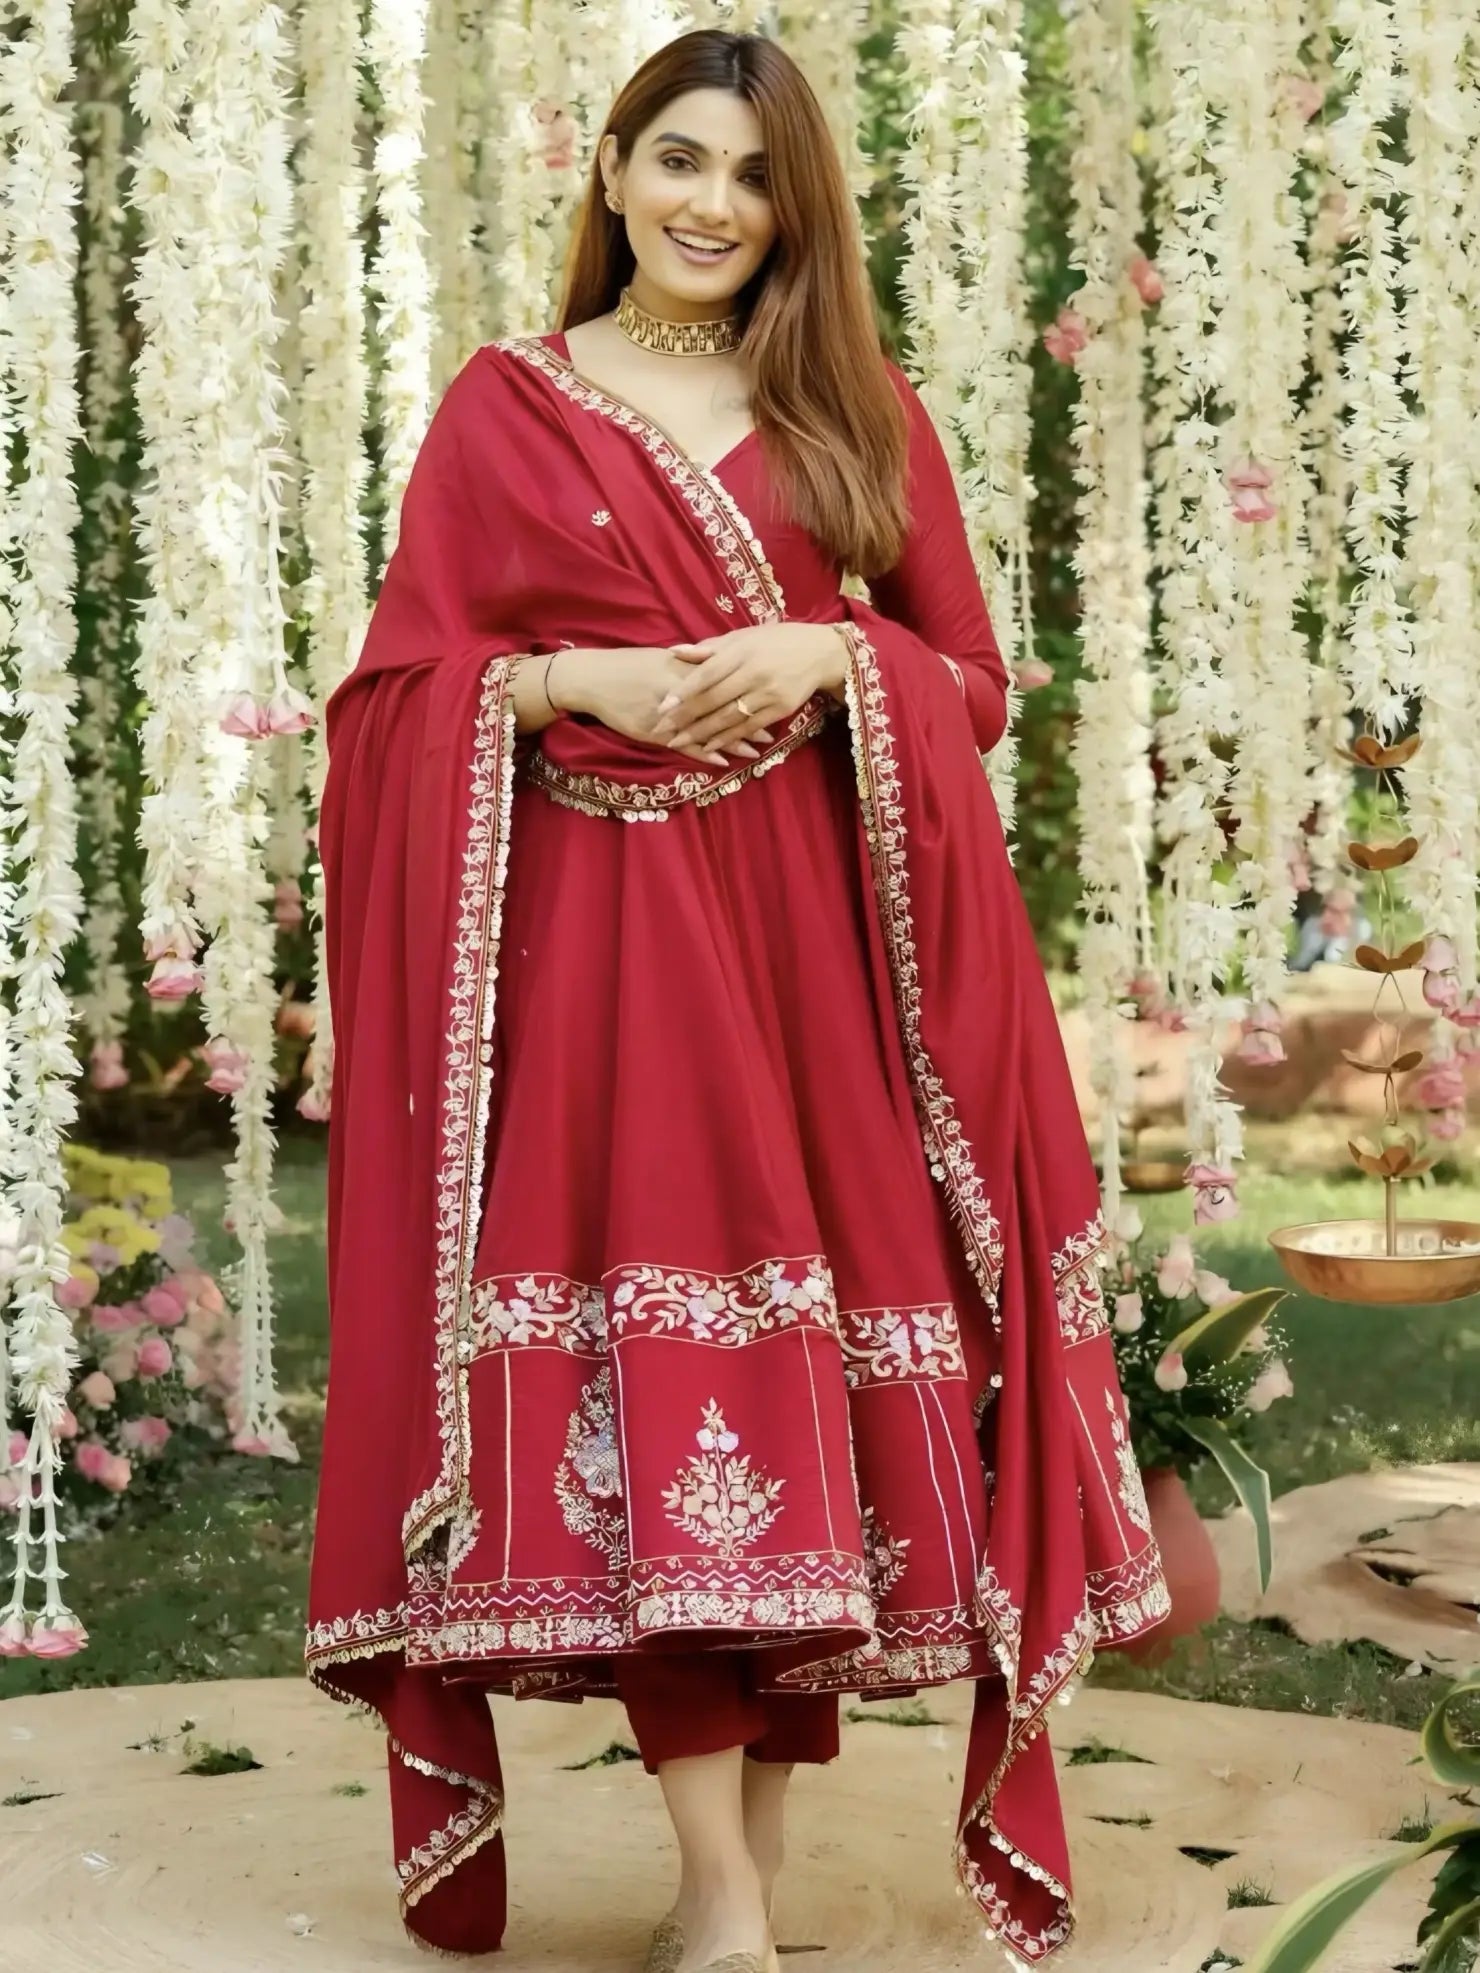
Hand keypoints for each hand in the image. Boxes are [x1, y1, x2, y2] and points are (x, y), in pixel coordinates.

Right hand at [553, 646, 770, 766]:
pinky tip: (722, 761)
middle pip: (721, 705)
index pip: (723, 680)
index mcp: (683, 669)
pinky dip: (703, 753)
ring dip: (732, 739)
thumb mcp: (662, 659)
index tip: (769, 695)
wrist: (593, 678)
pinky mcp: (654, 731)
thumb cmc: (628, 666)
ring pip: (707, 727)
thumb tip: (716, 662)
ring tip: (757, 749)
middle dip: (747, 717)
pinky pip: (683, 745)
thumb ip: (689, 663)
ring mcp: (668, 713)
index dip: (747, 690)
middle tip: (773, 727)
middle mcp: (680, 690)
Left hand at [652, 622, 850, 754]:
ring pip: (729, 717)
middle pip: (714, 699)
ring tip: (678, 742)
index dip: (684, 691)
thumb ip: (710, 648)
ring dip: (702, 733)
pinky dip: (728, 739)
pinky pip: (748, 727)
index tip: (662, 706)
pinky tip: (709, 747)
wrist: (820, 652)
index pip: (708, 674)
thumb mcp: (744, 636)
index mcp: (743, 651)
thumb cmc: (776, 640)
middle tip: (661, 730)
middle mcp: (754, 673)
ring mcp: (768, 693)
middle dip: (686, 717)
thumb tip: (674, 651)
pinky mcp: (780, 710)